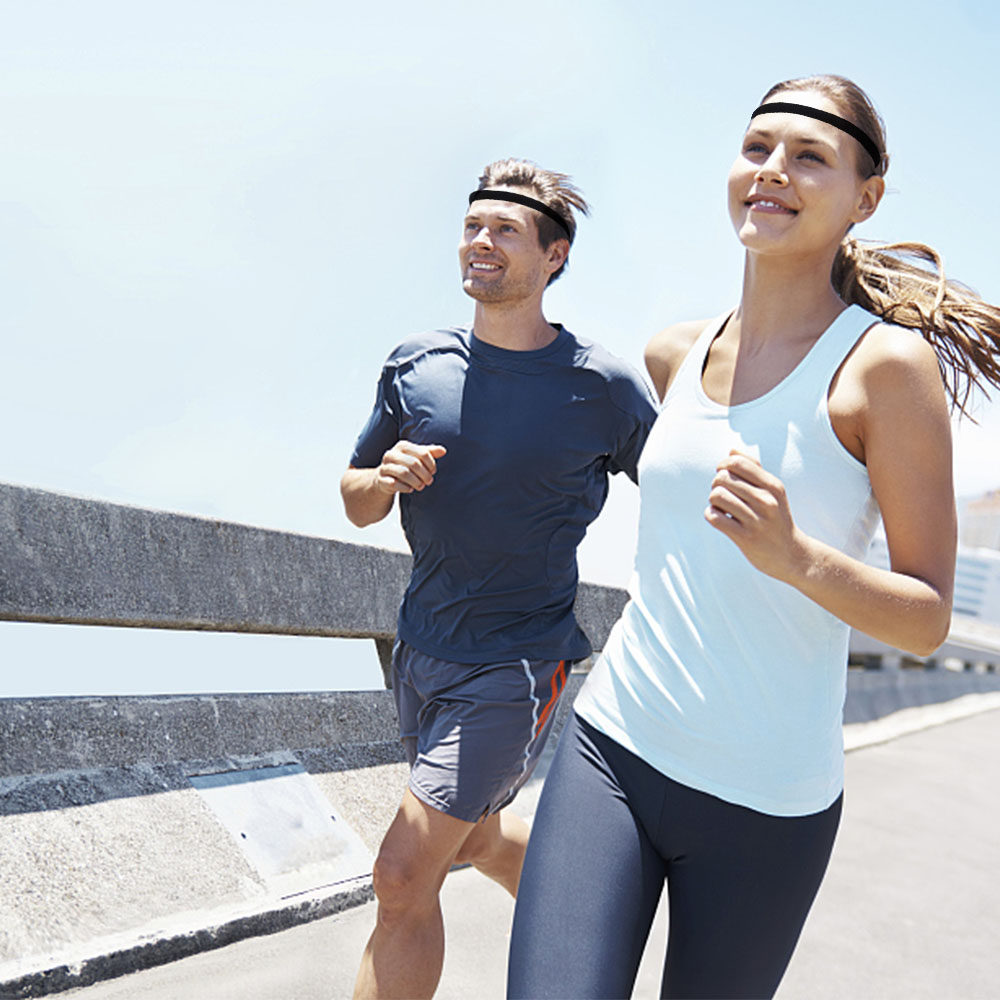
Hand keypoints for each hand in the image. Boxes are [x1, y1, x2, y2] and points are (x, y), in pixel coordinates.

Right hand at [376, 441, 446, 494]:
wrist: (384, 478)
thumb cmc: (405, 466)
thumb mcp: (417, 458)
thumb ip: (430, 453)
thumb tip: (443, 450)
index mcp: (402, 446)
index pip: (423, 453)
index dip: (431, 464)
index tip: (433, 471)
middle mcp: (391, 454)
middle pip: (414, 463)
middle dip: (425, 474)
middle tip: (429, 481)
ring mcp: (384, 467)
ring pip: (404, 473)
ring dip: (416, 482)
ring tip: (421, 486)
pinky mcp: (381, 479)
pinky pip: (394, 484)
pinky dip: (405, 488)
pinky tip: (410, 489)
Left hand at [705, 450, 806, 581]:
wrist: (791, 555)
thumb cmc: (776, 518)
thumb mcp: (773, 491)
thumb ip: (754, 468)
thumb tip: (731, 450)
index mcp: (773, 485)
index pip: (737, 462)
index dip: (723, 465)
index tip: (724, 475)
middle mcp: (766, 501)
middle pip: (723, 478)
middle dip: (716, 484)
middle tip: (723, 495)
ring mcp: (756, 520)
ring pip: (717, 496)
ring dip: (713, 501)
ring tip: (722, 507)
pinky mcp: (745, 538)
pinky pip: (714, 517)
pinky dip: (711, 515)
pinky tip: (720, 519)